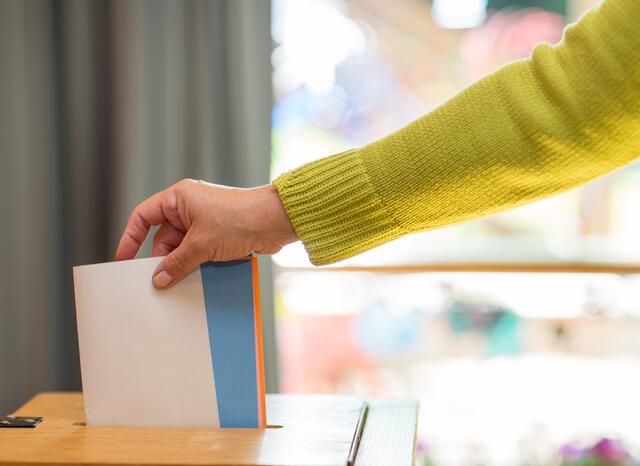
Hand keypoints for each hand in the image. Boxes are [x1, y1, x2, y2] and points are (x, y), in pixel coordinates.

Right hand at [115, 179, 297, 288]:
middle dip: (162, 258)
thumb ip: (177, 263)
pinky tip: (196, 280)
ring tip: (178, 283)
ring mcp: (206, 221)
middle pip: (164, 236)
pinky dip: (197, 264)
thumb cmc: (239, 220)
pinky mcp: (220, 234)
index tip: (124, 258)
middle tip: (157, 281)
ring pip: (183, 247)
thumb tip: (159, 279)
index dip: (131, 237)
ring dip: (182, 264)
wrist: (276, 222)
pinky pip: (200, 252)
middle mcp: (190, 207)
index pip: (144, 215)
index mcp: (179, 198)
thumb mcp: (201, 244)